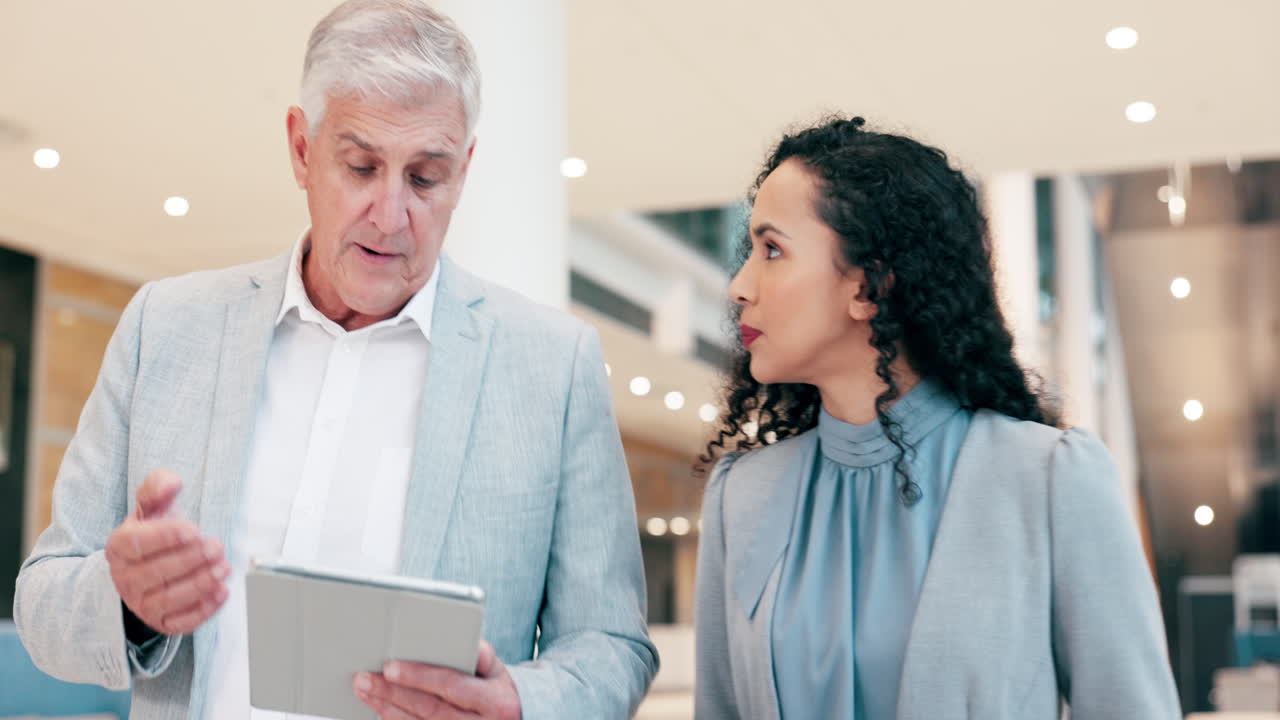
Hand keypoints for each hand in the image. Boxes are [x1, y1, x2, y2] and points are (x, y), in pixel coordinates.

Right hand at [105, 470, 230, 635]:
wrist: (151, 564)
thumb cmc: (154, 532)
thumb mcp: (152, 505)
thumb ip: (158, 487)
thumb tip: (172, 483)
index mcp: (119, 547)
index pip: (136, 545)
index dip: (166, 538)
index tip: (194, 530)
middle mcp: (125, 578)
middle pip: (155, 573)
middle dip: (190, 560)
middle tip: (216, 547)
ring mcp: (141, 603)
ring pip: (168, 599)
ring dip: (200, 584)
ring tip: (224, 568)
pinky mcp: (161, 621)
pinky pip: (180, 622)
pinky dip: (203, 610)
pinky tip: (222, 592)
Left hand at [353, 640, 520, 719]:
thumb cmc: (496, 694)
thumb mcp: (498, 673)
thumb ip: (483, 656)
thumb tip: (471, 644)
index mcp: (496, 702)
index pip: (452, 686)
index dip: (420, 677)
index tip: (391, 667)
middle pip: (427, 709)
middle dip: (392, 692)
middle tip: (364, 677)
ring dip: (385, 708)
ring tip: (364, 689)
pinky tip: (378, 708)